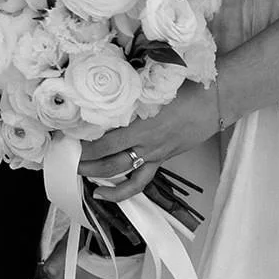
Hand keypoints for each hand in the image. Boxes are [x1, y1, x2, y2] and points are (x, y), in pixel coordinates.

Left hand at [78, 81, 219, 202]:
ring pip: (117, 171)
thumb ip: (132, 89)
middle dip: (82, 157)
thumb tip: (106, 86)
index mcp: (142, 121)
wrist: (215, 101)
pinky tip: (102, 194)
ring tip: (75, 170)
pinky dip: (119, 192)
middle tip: (63, 154)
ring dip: (94, 172)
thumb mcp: (156, 84)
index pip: (104, 137)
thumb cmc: (187, 87)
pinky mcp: (160, 159)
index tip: (64, 135)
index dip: (81, 139)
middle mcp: (144, 141)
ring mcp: (153, 153)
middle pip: (105, 156)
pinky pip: (138, 182)